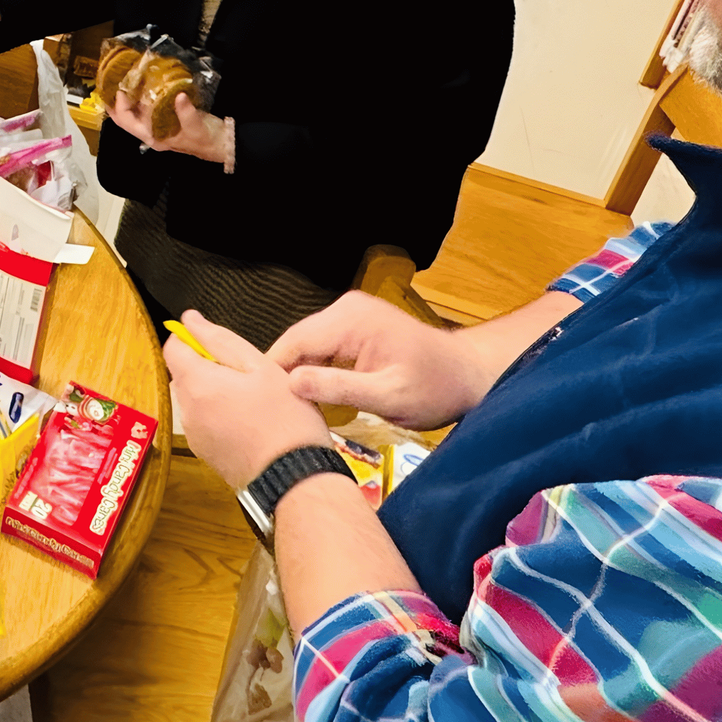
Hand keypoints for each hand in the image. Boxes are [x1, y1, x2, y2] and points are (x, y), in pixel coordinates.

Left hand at [108, 88, 228, 162]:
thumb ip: (185, 111)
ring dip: (129, 100)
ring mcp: (158, 127)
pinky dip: (143, 99)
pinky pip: (148, 109)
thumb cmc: (205, 138)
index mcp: (153, 137)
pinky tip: (145, 86)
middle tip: (110, 85)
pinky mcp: (166, 120)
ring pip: (136, 114)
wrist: (221, 144)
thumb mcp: (195, 124)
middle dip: (116, 104)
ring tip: (124, 82)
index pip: (127, 122)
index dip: (119, 106)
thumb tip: (178, 95)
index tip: (119, 88)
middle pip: (126, 119)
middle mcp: (151, 133)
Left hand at [163, 310, 332, 488]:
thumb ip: (220, 340)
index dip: (191, 339)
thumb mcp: (261, 367)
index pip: (173, 348)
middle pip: (183, 375)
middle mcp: (188, 411)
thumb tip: (189, 320)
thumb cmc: (286, 421)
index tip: (217, 344)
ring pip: (195, 399)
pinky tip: (251, 421)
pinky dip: (220, 415)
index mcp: (197, 385)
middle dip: (207, 367)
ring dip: (215, 392)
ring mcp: (195, 436)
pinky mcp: (206, 454)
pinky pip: (204, 423)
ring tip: (253, 400)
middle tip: (247, 374)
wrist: (295, 479)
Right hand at [270, 290, 496, 431]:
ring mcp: (350, 314)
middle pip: (296, 342)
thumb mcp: (388, 396)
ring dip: (298, 374)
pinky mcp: (354, 325)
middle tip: (272, 413)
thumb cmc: (435, 389)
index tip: (256, 405)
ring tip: (288, 408)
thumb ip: (339, 388)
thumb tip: (291, 383)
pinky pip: (321, 346)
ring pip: (306, 345)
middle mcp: (345, 308)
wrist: (466, 375)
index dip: (271, 373)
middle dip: (283, 375)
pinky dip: (314, 369)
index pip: (293, 342)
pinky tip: (314, 396)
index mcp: (351, 320)